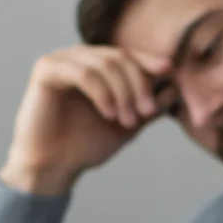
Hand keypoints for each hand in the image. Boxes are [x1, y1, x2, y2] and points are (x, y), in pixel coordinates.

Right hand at [0, 44, 174, 197]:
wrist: (53, 167)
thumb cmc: (85, 145)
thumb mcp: (127, 124)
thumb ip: (149, 106)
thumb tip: (176, 87)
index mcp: (95, 65)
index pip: (128, 55)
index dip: (150, 61)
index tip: (170, 71)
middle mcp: (78, 57)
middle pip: (120, 57)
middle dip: (139, 84)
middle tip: (148, 112)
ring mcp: (61, 60)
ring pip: (104, 64)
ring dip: (123, 92)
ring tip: (128, 121)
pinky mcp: (46, 69)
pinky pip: (83, 73)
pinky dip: (101, 92)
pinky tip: (108, 114)